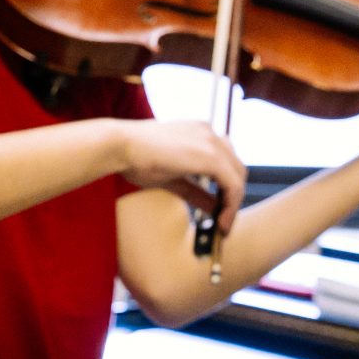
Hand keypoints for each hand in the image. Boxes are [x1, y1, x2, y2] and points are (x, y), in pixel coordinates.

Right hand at [115, 119, 247, 232]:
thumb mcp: (173, 179)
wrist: (120, 146)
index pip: (225, 161)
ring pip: (238, 177)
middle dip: (233, 197)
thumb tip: (214, 208)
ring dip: (234, 203)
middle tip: (223, 222)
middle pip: (237, 169)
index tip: (220, 212)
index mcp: (200, 133)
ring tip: (222, 225)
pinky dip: (231, 205)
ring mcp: (212, 141)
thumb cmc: (136, 158)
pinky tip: (221, 222)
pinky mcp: (210, 156)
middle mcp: (210, 133)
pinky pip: (233, 184)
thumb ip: (196, 192)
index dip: (227, 188)